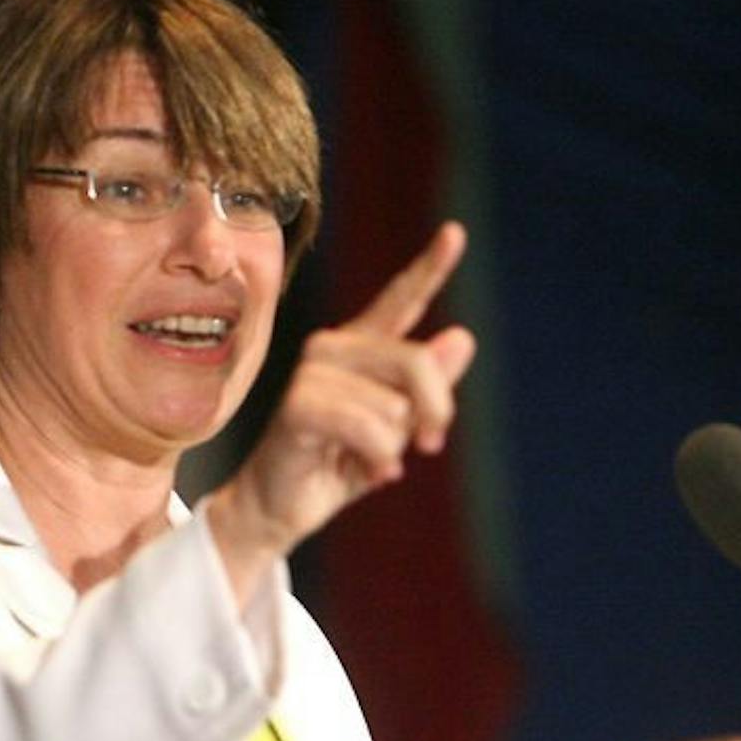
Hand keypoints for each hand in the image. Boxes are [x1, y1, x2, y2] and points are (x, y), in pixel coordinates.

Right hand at [207, 222, 475, 601]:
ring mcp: (311, 371)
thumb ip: (428, 388)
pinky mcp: (298, 403)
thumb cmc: (334, 466)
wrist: (278, 507)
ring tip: (371, 461)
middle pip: (417, 361)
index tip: (455, 233)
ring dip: (393, 446)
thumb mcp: (396, 429)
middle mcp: (333, 348)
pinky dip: (377, 457)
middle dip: (434, 411)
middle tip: (430, 445)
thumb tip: (462, 337)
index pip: (400, 301)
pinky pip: (367, 426)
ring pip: (394, 405)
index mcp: (360, 348)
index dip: (430, 267)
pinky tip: (369, 471)